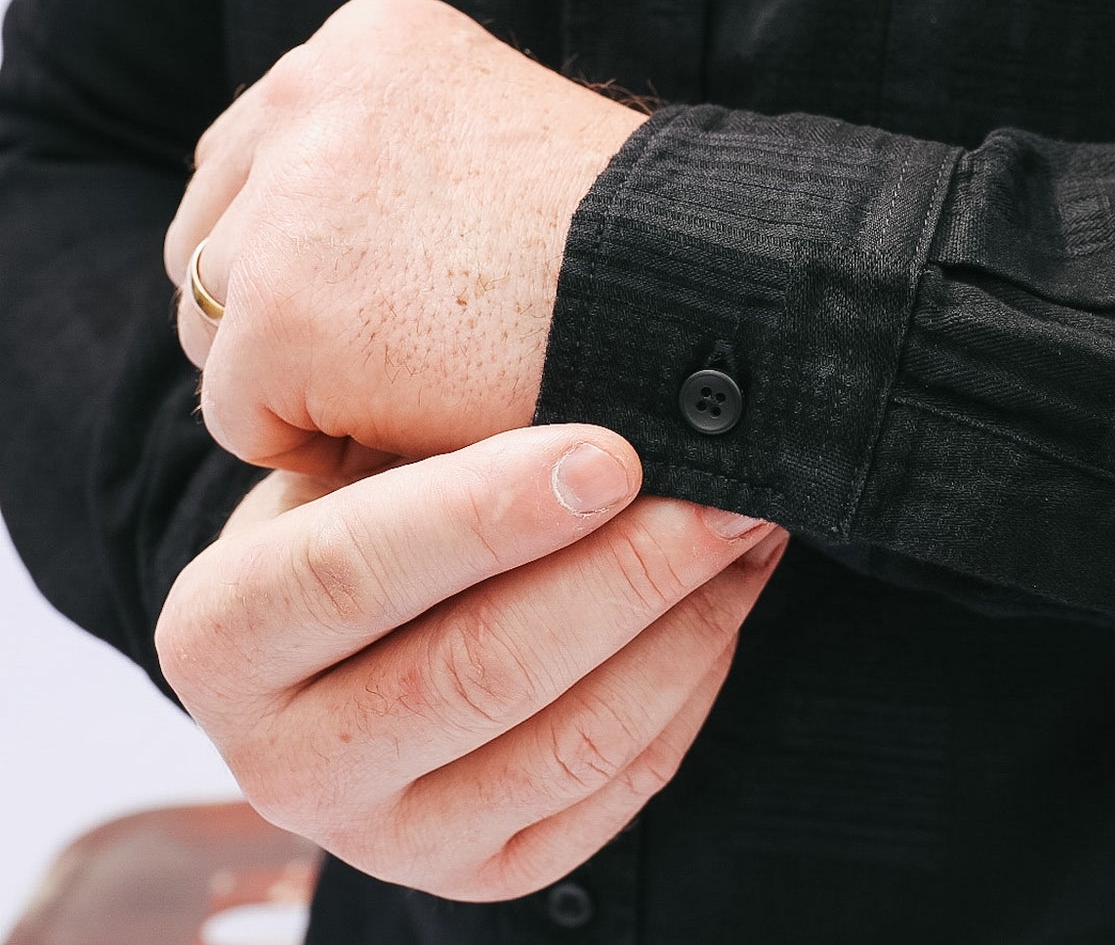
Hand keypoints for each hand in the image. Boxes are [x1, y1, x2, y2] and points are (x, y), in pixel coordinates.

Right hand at [155, 424, 786, 900]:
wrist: (373, 630)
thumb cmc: (379, 504)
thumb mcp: (362, 454)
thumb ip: (431, 430)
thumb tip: (591, 391)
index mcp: (219, 637)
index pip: (348, 573)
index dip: (485, 512)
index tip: (613, 454)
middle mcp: (283, 764)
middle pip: (477, 671)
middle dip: (627, 573)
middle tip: (724, 492)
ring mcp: (385, 838)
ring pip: (570, 740)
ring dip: (685, 625)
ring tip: (748, 528)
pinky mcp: (483, 871)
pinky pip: (620, 786)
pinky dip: (694, 682)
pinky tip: (729, 597)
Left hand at [162, 0, 647, 474]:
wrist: (708, 297)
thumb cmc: (642, 253)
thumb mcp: (512, 144)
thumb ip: (407, 163)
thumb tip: (331, 255)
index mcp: (371, 39)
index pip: (262, 156)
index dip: (323, 255)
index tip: (409, 301)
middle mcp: (308, 92)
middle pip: (216, 233)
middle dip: (287, 312)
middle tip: (408, 358)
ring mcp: (289, 202)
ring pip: (217, 324)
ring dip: (300, 377)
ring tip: (423, 388)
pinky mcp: (283, 312)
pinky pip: (241, 416)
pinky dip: (318, 446)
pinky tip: (420, 424)